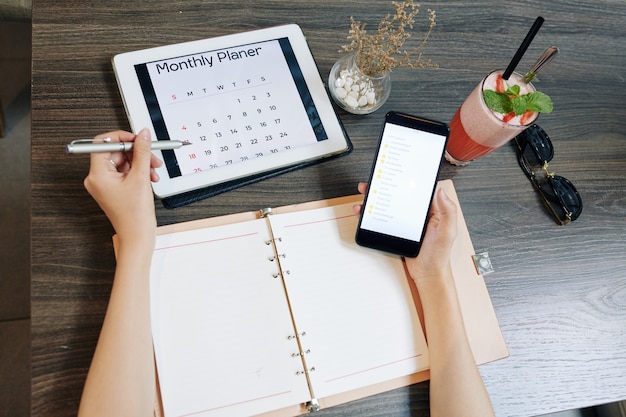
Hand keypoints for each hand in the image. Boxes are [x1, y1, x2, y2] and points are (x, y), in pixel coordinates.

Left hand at [83, 128, 162, 247]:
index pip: (103, 143)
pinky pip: (126, 172)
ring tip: (153, 170)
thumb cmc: (134, 215)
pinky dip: (139, 172)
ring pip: (123, 162)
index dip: (121, 137)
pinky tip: (150, 176)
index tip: (137, 138)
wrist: (137, 235)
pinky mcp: (113, 188)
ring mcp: (105, 184)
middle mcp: (97, 178)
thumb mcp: (141, 177)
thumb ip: (142, 151)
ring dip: (141, 163)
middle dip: (136, 153)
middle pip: (115, 152)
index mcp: (97, 174)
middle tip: (152, 155)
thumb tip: (143, 135)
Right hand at [353, 182, 457, 285]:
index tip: (396, 171)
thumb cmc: (439, 255)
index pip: (417, 189)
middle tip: (374, 181)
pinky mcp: (395, 230)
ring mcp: (404, 221)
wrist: (427, 274)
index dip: (406, 179)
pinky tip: (364, 213)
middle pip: (398, 194)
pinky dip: (371, 215)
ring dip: (374, 199)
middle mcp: (416, 213)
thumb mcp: (448, 232)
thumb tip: (441, 191)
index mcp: (430, 210)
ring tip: (365, 194)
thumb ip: (448, 211)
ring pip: (387, 205)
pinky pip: (382, 219)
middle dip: (384, 186)